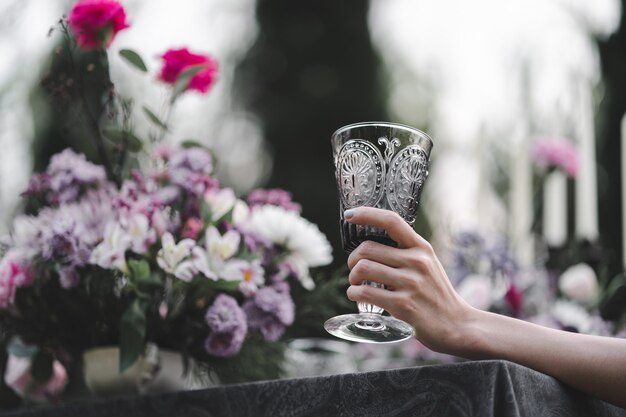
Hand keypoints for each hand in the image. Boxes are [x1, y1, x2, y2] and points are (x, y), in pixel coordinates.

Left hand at [344, 206, 476, 353]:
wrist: (456, 325)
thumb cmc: (436, 295)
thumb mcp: (428, 264)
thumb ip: (406, 253)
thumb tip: (370, 247)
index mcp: (422, 248)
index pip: (391, 221)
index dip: (367, 214)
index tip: (349, 216)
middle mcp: (417, 262)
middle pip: (367, 248)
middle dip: (352, 259)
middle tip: (354, 269)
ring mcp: (410, 283)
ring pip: (363, 268)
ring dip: (352, 277)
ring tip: (356, 284)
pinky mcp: (402, 305)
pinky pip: (365, 293)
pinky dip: (354, 293)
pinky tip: (356, 295)